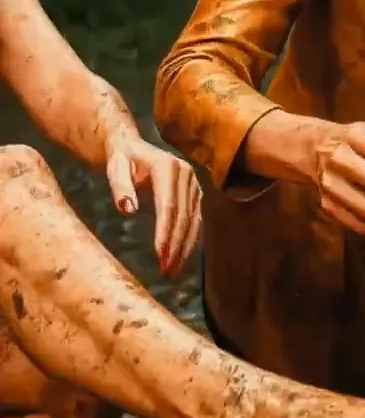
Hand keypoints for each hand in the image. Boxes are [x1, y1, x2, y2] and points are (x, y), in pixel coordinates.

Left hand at [105, 133, 201, 276]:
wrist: (133, 147)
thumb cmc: (121, 159)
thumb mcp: (114, 168)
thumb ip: (119, 186)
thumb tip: (127, 209)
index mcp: (167, 167)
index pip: (168, 206)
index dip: (165, 232)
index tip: (160, 256)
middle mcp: (186, 174)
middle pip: (183, 216)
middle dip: (175, 245)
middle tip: (166, 271)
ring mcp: (194, 184)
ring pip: (192, 221)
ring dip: (184, 247)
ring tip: (173, 270)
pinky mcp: (195, 193)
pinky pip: (195, 220)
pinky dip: (189, 240)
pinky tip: (181, 257)